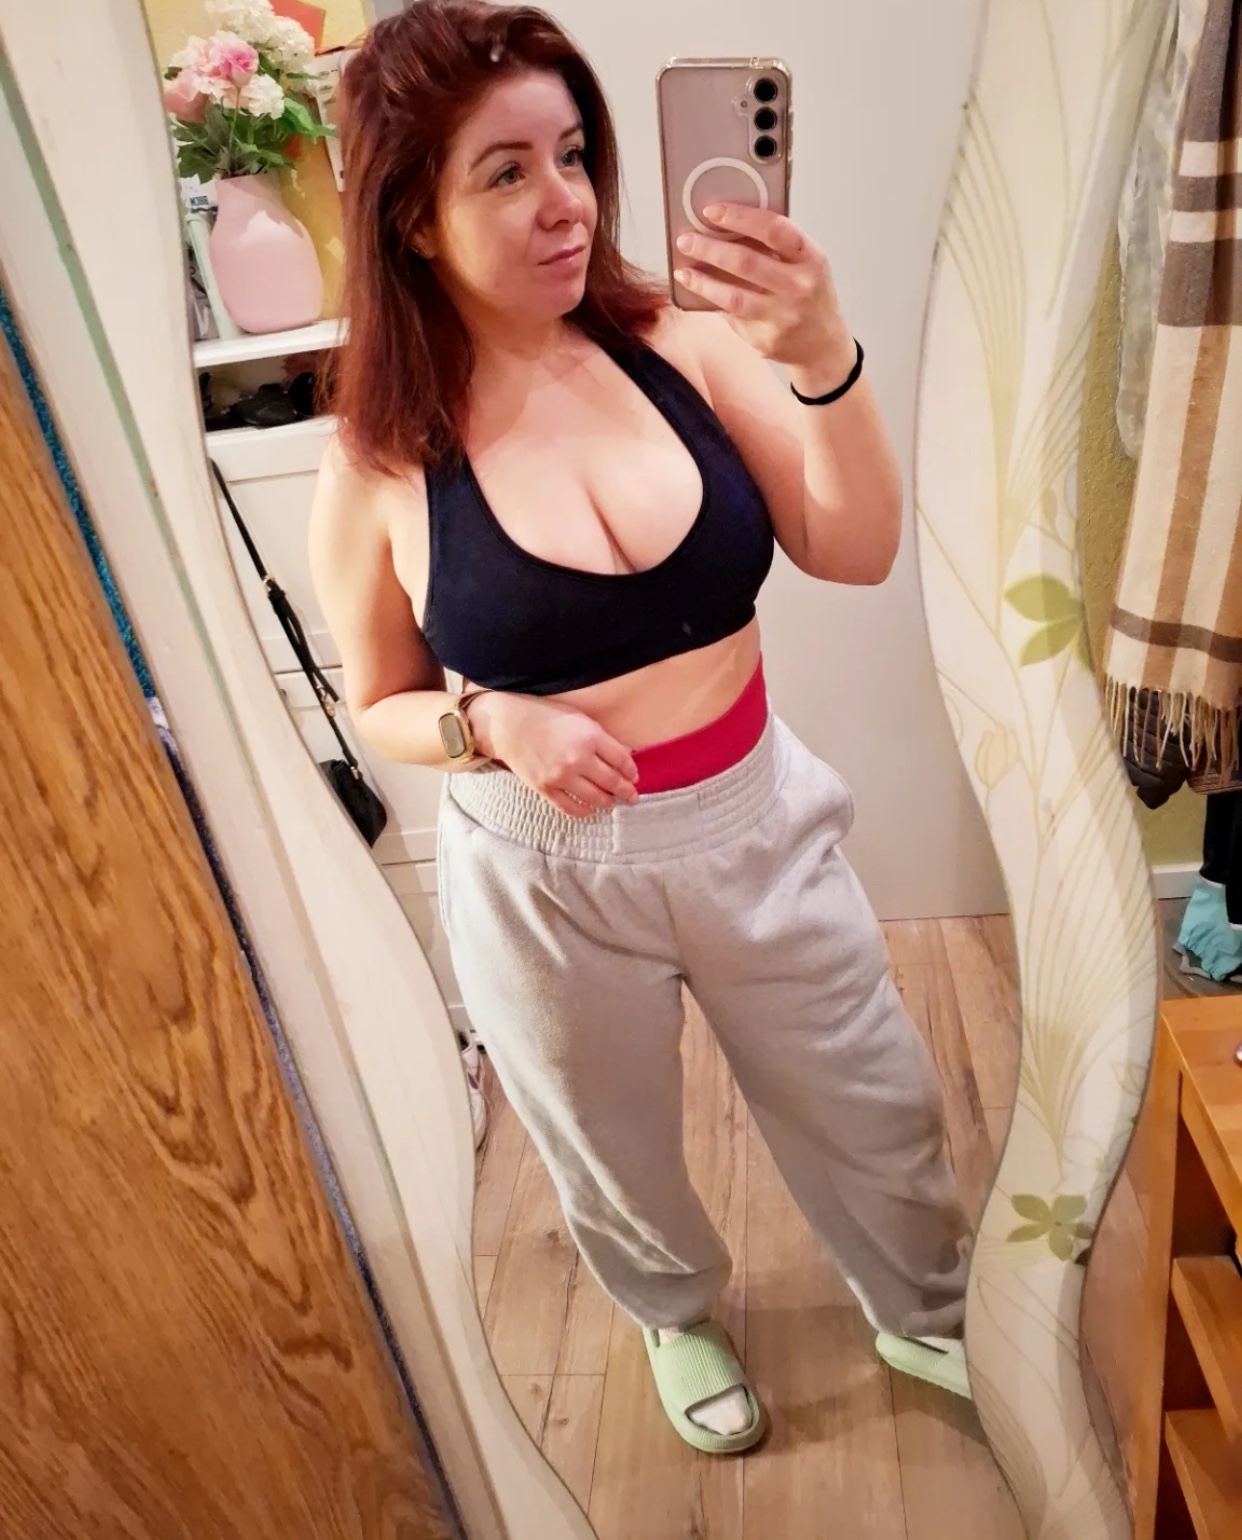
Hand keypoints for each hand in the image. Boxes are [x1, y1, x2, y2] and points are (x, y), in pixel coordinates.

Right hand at [469, 693, 639, 819]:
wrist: (510, 725)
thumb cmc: (547, 716)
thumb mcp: (580, 718)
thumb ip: (602, 738)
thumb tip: (625, 754)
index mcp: (591, 737)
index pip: (622, 761)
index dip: (632, 771)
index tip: (634, 777)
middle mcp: (578, 759)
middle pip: (612, 782)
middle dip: (626, 792)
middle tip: (632, 797)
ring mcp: (561, 776)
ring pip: (595, 798)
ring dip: (607, 802)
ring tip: (611, 802)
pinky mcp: (545, 788)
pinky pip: (569, 807)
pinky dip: (583, 811)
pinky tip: (588, 809)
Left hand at [674, 203, 853, 378]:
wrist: (823, 344)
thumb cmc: (808, 294)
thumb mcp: (805, 264)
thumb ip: (776, 246)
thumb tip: (725, 226)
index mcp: (810, 258)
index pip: (774, 229)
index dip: (740, 217)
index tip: (712, 210)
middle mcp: (799, 287)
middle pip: (746, 262)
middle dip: (710, 249)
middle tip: (686, 240)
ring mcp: (782, 317)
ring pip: (733, 296)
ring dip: (702, 282)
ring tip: (683, 271)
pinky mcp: (765, 339)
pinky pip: (732, 317)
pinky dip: (712, 302)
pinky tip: (698, 292)